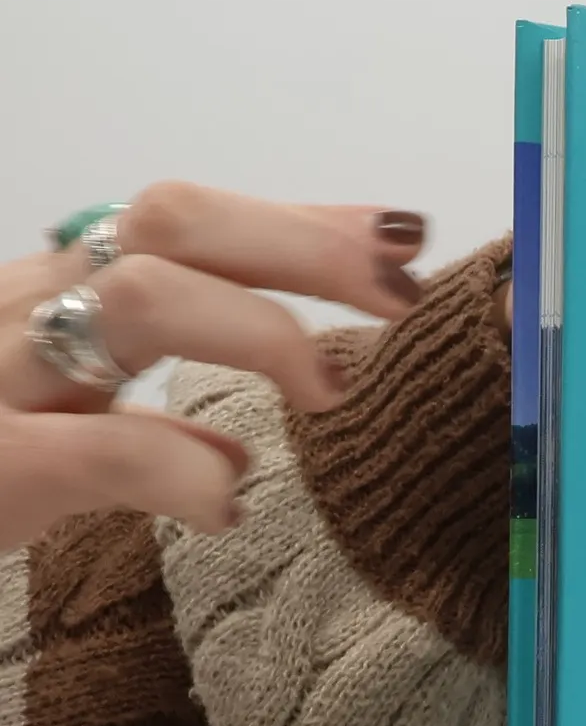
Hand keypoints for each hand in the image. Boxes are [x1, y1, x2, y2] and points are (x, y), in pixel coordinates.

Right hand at [0, 184, 430, 550]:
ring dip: (258, 329)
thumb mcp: (36, 443)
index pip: (173, 225)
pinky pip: (92, 447)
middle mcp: (6, 316)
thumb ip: (134, 435)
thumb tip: (236, 462)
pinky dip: (179, 467)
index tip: (401, 236)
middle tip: (405, 291)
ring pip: (132, 296)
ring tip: (332, 388)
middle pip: (164, 224)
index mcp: (34, 305)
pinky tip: (229, 503)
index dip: (294, 222)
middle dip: (302, 244)